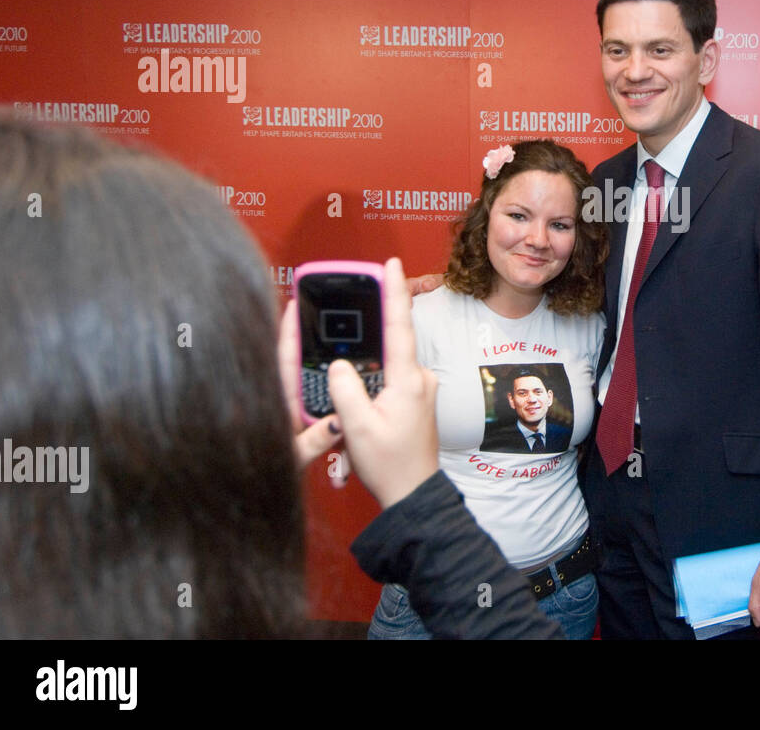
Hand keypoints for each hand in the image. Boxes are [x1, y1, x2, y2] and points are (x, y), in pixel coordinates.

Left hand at [278, 296, 343, 469]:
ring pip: (305, 374)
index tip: (296, 303)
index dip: (290, 330)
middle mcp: (282, 401)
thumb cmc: (261, 474)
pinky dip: (321, 376)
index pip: (285, 358)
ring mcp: (288, 408)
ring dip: (317, 355)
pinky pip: (311, 390)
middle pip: (297, 359)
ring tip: (333, 331)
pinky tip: (338, 371)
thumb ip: (313, 441)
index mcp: (278, 403)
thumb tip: (335, 423)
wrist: (248, 492)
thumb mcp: (292, 458)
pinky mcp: (296, 419)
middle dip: (308, 334)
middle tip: (323, 308)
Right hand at [330, 257, 439, 507]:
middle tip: (356, 320)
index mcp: (408, 380)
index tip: (391, 264)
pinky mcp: (415, 400)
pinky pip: (390, 380)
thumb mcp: (357, 428)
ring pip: (388, 364)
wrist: (413, 495)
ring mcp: (420, 389)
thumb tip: (338, 364)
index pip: (399, 325)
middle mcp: (419, 379)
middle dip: (370, 332)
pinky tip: (360, 403)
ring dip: (368, 368)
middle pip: (391, 342)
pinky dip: (373, 383)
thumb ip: (345, 389)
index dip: (394, 291)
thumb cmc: (390, 466)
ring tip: (353, 394)